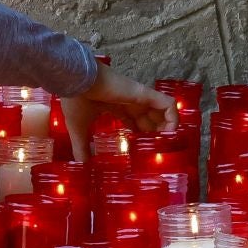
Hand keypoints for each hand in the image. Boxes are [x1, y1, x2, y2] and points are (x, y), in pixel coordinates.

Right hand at [61, 66, 177, 162]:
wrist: (75, 80)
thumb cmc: (76, 100)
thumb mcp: (78, 128)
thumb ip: (81, 147)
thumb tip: (80, 166)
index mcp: (116, 106)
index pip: (135, 121)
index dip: (141, 135)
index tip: (142, 152)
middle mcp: (130, 101)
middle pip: (151, 117)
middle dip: (156, 134)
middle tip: (156, 152)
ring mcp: (139, 97)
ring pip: (163, 111)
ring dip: (168, 127)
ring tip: (165, 146)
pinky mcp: (145, 93)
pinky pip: (168, 104)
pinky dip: (173, 118)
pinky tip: (169, 134)